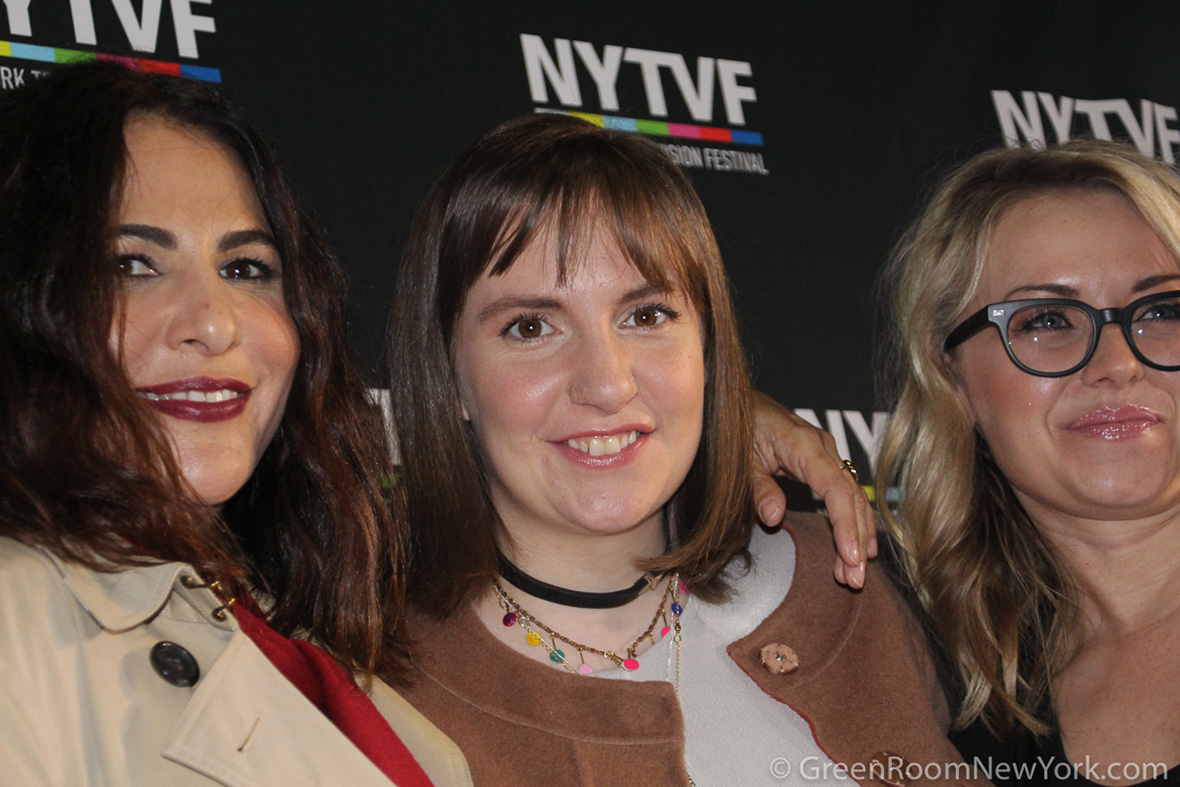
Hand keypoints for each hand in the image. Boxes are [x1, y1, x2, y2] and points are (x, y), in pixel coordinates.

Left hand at [751, 391, 877, 587]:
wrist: (734, 401)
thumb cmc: (734, 425)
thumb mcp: (737, 458)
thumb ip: (757, 486)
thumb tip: (775, 517)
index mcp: (803, 444)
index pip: (836, 488)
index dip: (846, 524)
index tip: (851, 556)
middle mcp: (822, 448)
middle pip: (851, 497)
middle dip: (857, 540)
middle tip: (855, 579)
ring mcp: (824, 454)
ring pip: (853, 498)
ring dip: (857, 536)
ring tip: (854, 574)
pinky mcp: (820, 462)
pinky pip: (843, 494)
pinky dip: (850, 522)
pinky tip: (855, 548)